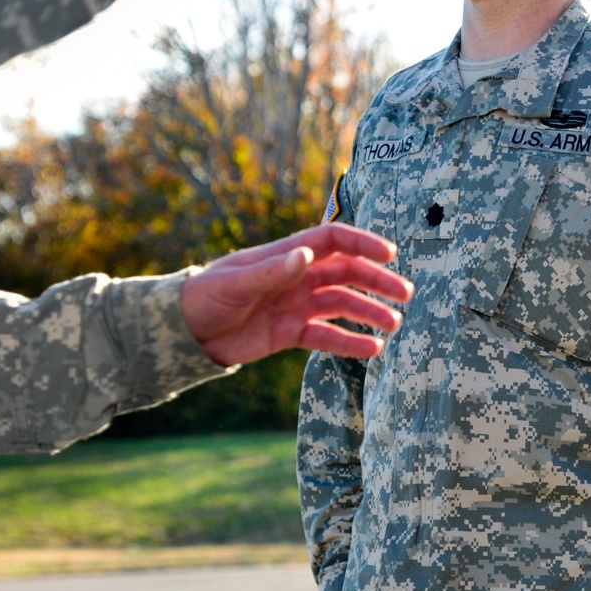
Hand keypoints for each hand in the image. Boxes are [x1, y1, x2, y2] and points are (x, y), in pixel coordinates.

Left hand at [180, 221, 413, 363]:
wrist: (185, 332)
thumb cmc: (206, 296)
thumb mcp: (238, 282)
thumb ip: (273, 272)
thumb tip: (307, 257)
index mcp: (287, 255)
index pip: (333, 241)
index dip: (363, 243)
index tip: (390, 254)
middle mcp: (297, 277)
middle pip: (347, 273)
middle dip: (377, 281)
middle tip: (405, 294)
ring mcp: (297, 305)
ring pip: (342, 306)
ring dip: (369, 313)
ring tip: (393, 325)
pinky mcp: (291, 332)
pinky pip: (327, 336)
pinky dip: (349, 342)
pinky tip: (372, 350)